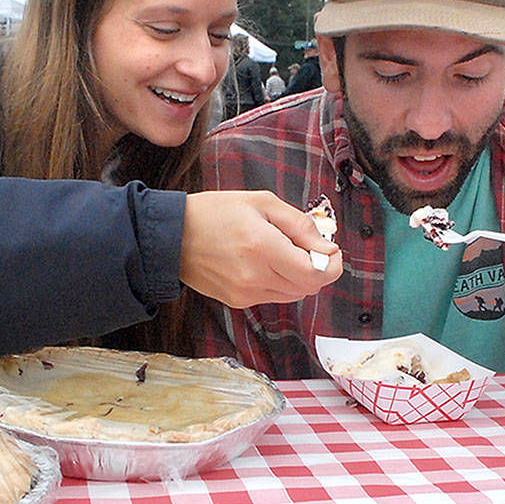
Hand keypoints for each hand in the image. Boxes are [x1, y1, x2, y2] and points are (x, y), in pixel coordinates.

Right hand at [181, 190, 341, 307]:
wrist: (171, 236)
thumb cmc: (214, 213)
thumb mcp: (261, 202)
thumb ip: (299, 224)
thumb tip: (327, 246)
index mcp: (263, 247)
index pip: (315, 273)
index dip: (332, 265)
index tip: (332, 251)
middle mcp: (255, 276)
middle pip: (308, 286)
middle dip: (316, 267)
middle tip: (307, 246)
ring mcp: (245, 293)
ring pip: (293, 294)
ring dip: (298, 276)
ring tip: (280, 251)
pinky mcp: (237, 301)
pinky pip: (272, 296)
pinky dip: (278, 282)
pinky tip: (263, 262)